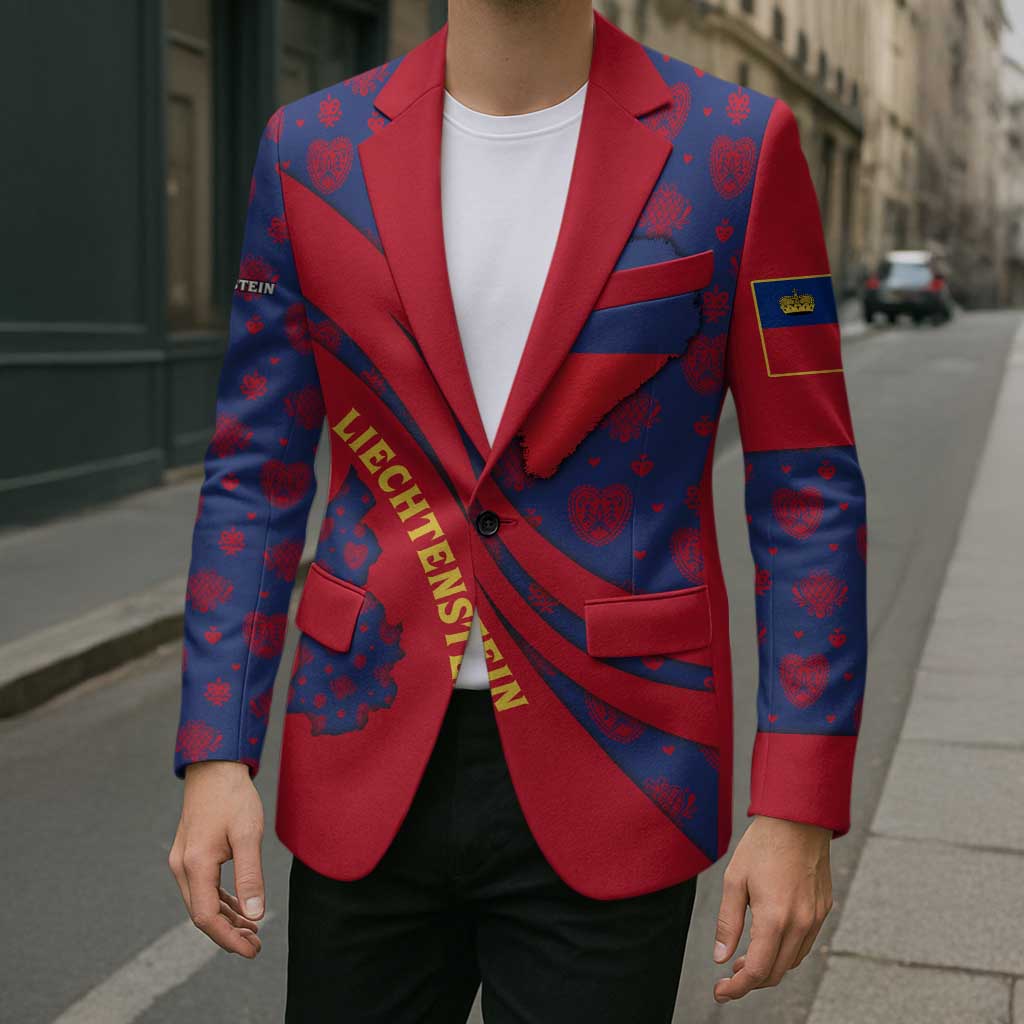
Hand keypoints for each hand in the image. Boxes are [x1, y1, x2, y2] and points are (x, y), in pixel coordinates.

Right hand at [168, 761, 265, 957]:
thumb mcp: (248, 835)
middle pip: (202, 914)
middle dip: (229, 934)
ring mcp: (182, 860)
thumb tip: (255, 915)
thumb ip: (250, 876)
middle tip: (256, 946)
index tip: (252, 950)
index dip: (229, 939)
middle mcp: (182, 866)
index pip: (207, 917)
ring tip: (252, 931)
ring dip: (226, 919)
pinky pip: (202, 887)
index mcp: (195, 865)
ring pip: (202, 902)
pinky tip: (239, 908)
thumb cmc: (233, 798)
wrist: (214, 767)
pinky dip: (221, 901)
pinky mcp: (189, 854)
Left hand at [711, 815, 833, 1002]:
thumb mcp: (734, 880)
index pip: (757, 970)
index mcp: (775, 918)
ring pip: (792, 961)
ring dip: (769, 967)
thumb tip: (721, 957)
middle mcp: (800, 924)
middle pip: (776, 972)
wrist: (798, 821)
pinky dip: (785, 952)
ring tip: (745, 956)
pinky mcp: (823, 910)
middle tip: (729, 974)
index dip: (737, 987)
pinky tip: (769, 940)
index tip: (721, 992)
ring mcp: (815, 918)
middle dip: (750, 980)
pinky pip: (804, 944)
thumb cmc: (762, 846)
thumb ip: (728, 923)